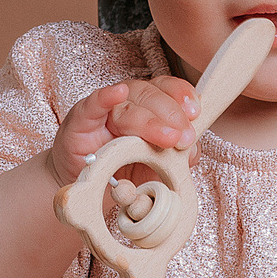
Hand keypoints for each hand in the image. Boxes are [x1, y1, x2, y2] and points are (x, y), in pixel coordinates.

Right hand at [45, 78, 200, 186]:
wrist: (86, 187)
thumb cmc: (121, 171)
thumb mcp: (155, 166)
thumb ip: (176, 156)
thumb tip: (192, 150)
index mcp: (149, 107)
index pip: (167, 90)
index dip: (182, 96)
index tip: (196, 113)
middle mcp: (128, 103)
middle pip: (150, 95)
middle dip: (171, 115)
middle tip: (184, 137)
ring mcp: (104, 112)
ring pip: (128, 105)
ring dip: (149, 119)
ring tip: (167, 136)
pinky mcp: (80, 121)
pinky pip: (92, 105)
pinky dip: (105, 97)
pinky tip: (117, 93)